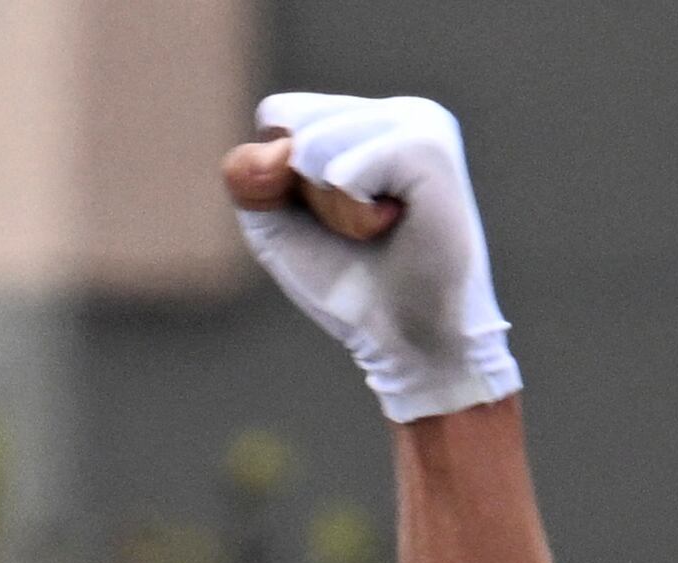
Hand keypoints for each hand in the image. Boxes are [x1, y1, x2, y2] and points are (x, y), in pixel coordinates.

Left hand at [225, 93, 519, 422]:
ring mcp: (419, 122)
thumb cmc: (346, 278)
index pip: (279, 113)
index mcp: (365, 120)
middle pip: (292, 124)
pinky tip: (393, 223)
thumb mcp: (275, 223)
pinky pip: (344, 171)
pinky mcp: (429, 148)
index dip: (277, 177)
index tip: (327, 217)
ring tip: (377, 227)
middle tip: (358, 227)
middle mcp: (396, 111)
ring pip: (312, 146)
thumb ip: (248, 176)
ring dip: (329, 207)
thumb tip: (275, 148)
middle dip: (303, 192)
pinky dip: (351, 213)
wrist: (408, 337)